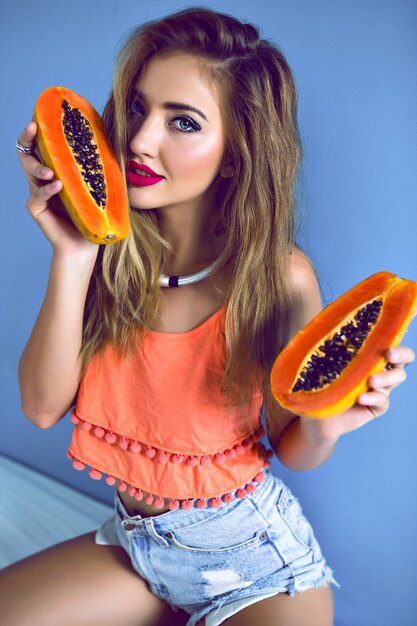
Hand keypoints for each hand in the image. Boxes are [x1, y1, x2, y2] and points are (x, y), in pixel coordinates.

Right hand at [17, 122, 98, 260]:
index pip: (42, 144)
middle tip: (34, 129)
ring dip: (39, 167)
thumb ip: (101, 164)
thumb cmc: (95, 214)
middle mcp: (43, 178)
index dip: (38, 129)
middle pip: (27, 152)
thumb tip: (116, 137)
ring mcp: (38, 193)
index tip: (41, 117)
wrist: (87, 244)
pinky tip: (57, 186)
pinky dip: (46, 190)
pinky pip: (37, 196)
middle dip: (28, 138)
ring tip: (51, 171)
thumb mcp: (100, 184)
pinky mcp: (37, 208)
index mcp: (56, 168)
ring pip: (29, 172)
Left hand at [300, 344, 414, 443]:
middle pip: (402, 359)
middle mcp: (379, 368)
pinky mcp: (376, 406)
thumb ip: (326, 344)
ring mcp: (380, 388)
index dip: (394, 338)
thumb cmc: (317, 381)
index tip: (386, 341)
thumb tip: (322, 321)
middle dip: (400, 354)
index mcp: (368, 353)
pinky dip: (374, 397)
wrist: (315, 414)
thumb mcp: (321, 361)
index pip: (390, 341)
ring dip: (386, 377)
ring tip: (371, 380)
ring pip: (397, 377)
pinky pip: (383, 401)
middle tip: (388, 355)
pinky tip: (361, 398)